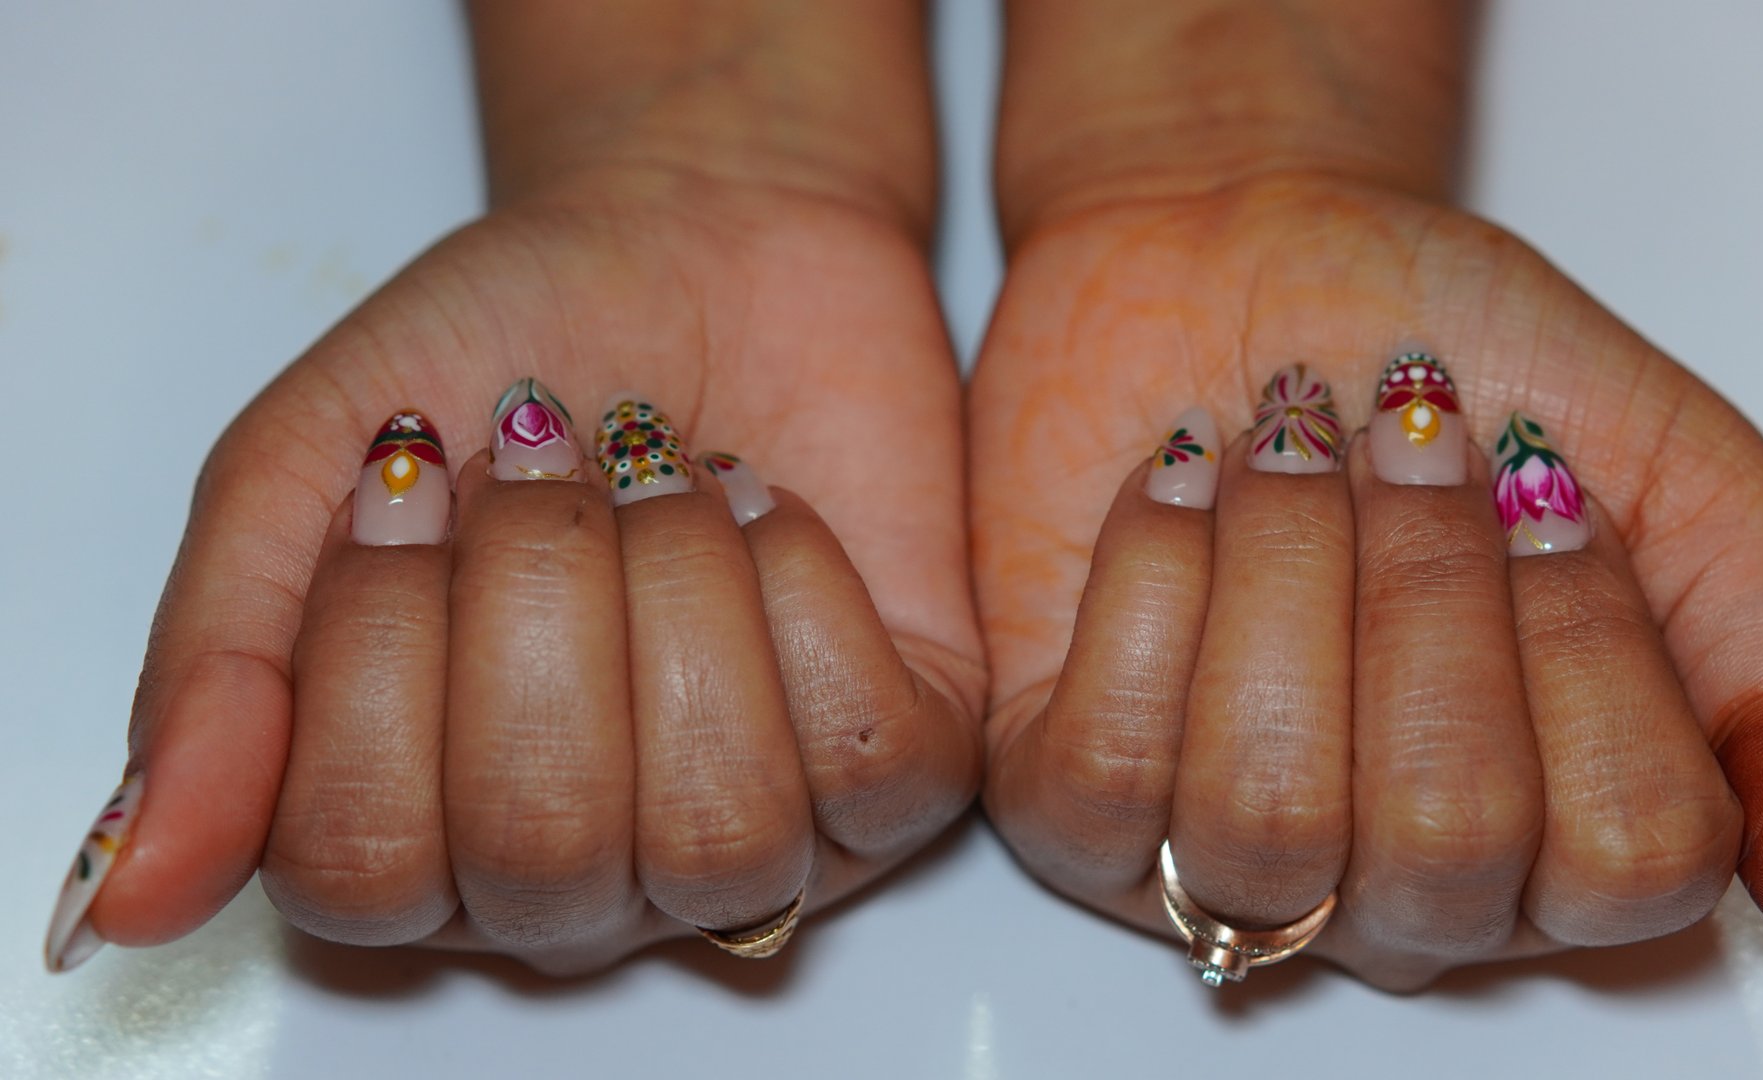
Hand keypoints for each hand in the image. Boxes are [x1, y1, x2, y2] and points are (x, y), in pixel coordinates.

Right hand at [45, 2, 982, 975]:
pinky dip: (806, 594)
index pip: (363, 866)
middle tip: (549, 461)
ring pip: (719, 829)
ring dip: (679, 595)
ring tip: (665, 480)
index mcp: (420, 823)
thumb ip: (221, 670)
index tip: (407, 487)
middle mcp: (584, 867)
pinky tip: (768, 510)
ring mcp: (752, 830)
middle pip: (545, 854)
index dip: (378, 656)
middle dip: (540, 598)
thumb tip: (133, 891)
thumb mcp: (309, 465)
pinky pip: (870, 767)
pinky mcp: (900, 771)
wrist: (707, 236)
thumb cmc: (510, 349)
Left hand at [971, 168, 1762, 990]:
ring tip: (1286, 453)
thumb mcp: (1675, 477)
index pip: (1632, 856)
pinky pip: (1105, 775)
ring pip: (1269, 815)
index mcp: (1564, 827)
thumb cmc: (1455, 356)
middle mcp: (1400, 880)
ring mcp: (1226, 853)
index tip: (1541, 494)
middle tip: (1405, 452)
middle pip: (1443, 839)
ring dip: (1287, 577)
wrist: (1247, 251)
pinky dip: (1152, 584)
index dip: (1588, 650)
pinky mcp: (1072, 803)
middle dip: (1424, 591)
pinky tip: (1178, 489)